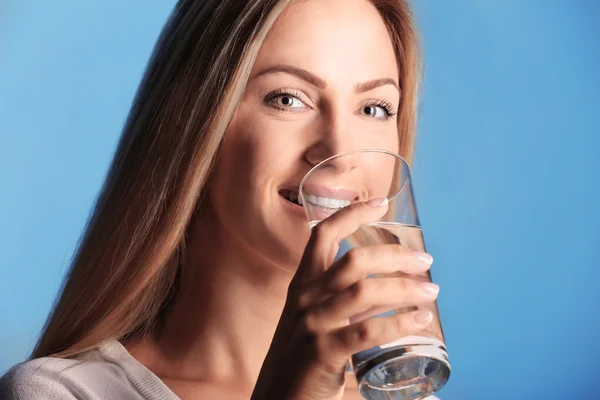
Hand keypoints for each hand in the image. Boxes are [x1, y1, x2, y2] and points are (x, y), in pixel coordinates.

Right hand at [251, 199, 437, 399]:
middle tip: (424, 259)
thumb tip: (395, 291)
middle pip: (354, 260)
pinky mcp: (322, 351)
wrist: (278, 396)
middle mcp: (305, 297)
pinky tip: (420, 320)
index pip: (322, 234)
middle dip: (395, 255)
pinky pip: (367, 330)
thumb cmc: (303, 355)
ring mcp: (313, 323)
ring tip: (431, 290)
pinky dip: (399, 322)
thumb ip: (356, 304)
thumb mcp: (323, 320)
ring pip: (364, 291)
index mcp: (303, 283)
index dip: (351, 214)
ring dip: (404, 287)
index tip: (380, 203)